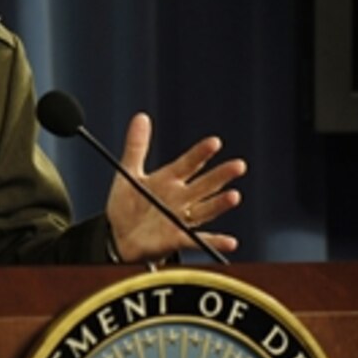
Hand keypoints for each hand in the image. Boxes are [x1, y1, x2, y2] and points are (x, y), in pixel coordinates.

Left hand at [106, 113, 245, 262]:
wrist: (118, 236)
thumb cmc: (127, 205)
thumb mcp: (128, 173)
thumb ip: (136, 146)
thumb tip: (141, 116)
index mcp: (169, 179)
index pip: (188, 164)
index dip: (200, 153)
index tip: (214, 142)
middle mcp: (180, 198)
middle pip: (204, 184)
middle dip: (220, 175)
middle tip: (239, 165)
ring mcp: (181, 218)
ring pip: (205, 209)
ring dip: (219, 204)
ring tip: (234, 196)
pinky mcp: (177, 239)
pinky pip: (197, 240)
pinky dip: (214, 241)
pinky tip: (230, 241)